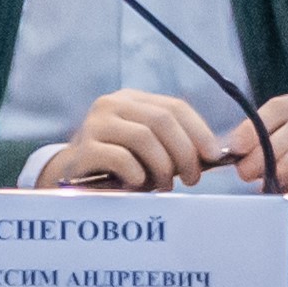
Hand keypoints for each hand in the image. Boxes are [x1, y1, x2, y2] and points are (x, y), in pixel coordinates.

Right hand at [36, 89, 229, 192]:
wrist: (74, 178)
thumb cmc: (122, 166)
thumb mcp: (150, 149)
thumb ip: (175, 145)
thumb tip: (213, 155)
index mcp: (132, 100)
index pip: (174, 107)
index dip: (200, 131)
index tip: (213, 156)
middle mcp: (111, 104)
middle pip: (162, 120)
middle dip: (184, 152)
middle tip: (192, 179)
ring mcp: (94, 124)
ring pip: (145, 137)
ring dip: (163, 166)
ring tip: (165, 186)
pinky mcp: (84, 148)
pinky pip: (123, 158)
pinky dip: (139, 175)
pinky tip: (138, 185)